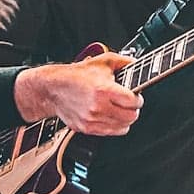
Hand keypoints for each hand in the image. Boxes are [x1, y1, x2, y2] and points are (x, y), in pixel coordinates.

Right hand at [27, 53, 141, 136]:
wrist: (54, 88)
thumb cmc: (78, 75)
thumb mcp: (104, 61)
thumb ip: (125, 62)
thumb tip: (139, 65)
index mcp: (104, 90)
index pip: (134, 102)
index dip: (138, 98)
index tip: (135, 95)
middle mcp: (98, 107)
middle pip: (131, 117)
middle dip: (133, 109)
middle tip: (128, 103)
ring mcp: (92, 120)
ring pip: (123, 127)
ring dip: (124, 118)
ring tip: (119, 109)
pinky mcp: (87, 128)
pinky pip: (111, 132)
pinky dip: (114, 126)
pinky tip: (110, 115)